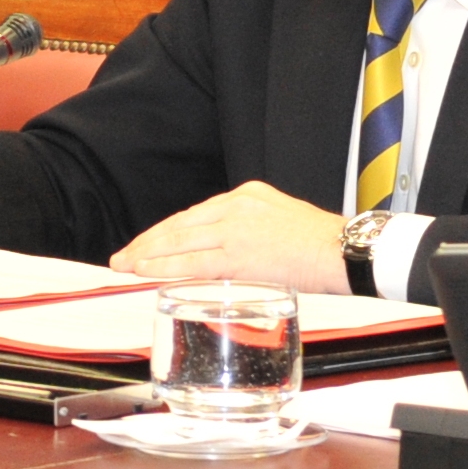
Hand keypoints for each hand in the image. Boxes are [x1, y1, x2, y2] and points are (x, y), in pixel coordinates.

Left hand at [110, 181, 347, 293]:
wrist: (345, 250)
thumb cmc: (321, 242)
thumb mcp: (280, 219)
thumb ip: (249, 228)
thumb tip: (225, 248)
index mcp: (244, 196)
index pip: (193, 215)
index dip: (166, 232)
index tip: (147, 243)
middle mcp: (235, 207)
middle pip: (179, 225)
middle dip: (147, 242)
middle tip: (122, 255)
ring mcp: (235, 229)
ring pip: (179, 241)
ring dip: (147, 254)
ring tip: (124, 265)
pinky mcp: (239, 254)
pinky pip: (193, 262)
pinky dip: (165, 267)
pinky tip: (145, 272)